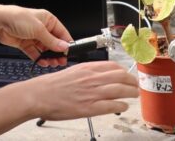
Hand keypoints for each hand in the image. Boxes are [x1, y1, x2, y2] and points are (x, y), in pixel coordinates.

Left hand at [0, 5, 71, 66]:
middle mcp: (42, 28)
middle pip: (53, 43)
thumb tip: (64, 47)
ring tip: (52, 63)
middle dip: (57, 52)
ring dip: (49, 57)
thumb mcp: (38, 29)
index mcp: (48, 20)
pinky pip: (35, 53)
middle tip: (61, 61)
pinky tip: (42, 62)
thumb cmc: (17, 18)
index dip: (66, 43)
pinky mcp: (25, 43)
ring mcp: (33, 36)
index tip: (69, 53)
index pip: (61, 33)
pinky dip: (39, 58)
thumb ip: (52, 40)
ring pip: (44, 49)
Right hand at [22, 61, 138, 120]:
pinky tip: (123, 107)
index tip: (128, 75)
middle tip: (135, 85)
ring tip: (134, 95)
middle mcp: (92, 78)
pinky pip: (112, 106)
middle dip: (132, 81)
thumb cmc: (51, 85)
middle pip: (121, 76)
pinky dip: (121, 106)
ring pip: (120, 90)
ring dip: (131, 93)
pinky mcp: (89, 108)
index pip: (113, 66)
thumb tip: (99, 76)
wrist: (39, 95)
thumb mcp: (72, 71)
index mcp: (87, 68)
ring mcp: (92, 93)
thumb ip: (87, 73)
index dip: (124, 71)